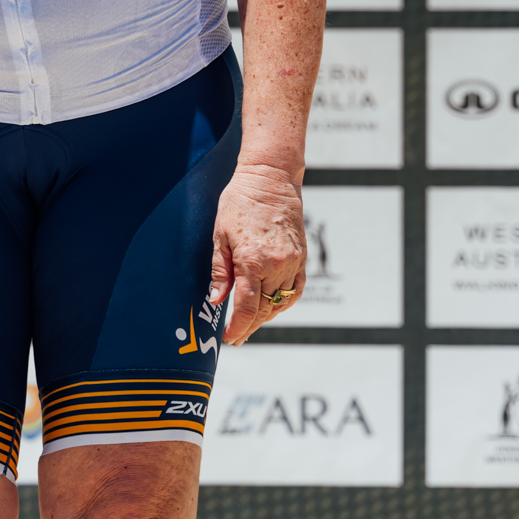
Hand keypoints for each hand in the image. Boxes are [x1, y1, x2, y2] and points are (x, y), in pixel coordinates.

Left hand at [208, 162, 306, 344]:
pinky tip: (272, 307)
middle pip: (264, 310)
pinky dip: (284, 303)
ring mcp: (293, 263)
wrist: (271, 179)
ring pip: (280, 303)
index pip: (247, 308)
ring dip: (266, 317)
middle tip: (236, 336)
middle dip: (249, 326)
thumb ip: (220, 271)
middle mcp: (277, 266)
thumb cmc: (239, 203)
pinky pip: (295, 290)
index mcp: (253, 261)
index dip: (238, 327)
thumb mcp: (220, 235)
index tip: (229, 339)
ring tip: (250, 324)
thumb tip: (216, 301)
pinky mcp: (302, 258)